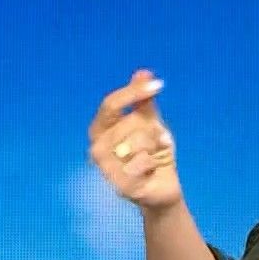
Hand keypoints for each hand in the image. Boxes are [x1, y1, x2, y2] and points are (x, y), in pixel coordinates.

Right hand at [88, 69, 181, 210]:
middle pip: (129, 123)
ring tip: (155, 156)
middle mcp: (96, 149)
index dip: (133, 92)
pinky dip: (154, 164)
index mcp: (99, 130)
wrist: (162, 186)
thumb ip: (143, 101)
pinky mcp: (120, 187)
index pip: (110, 104)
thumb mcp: (149, 122)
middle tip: (159, 141)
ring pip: (137, 144)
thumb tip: (143, 72)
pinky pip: (143, 163)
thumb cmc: (152, 153)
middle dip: (151, 129)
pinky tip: (152, 170)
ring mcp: (106, 170)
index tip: (158, 85)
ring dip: (154, 148)